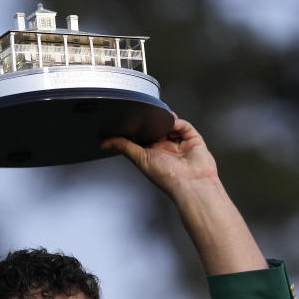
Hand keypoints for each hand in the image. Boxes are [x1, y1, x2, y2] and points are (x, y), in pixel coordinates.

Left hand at [101, 117, 219, 198]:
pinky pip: (185, 126)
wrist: (191, 183)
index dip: (139, 128)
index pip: (144, 137)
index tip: (131, 119)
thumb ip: (124, 147)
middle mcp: (166, 150)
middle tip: (148, 115)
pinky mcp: (193, 140)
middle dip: (153, 121)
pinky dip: (178, 122)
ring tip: (161, 118)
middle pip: (158, 129)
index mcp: (152, 155)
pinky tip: (173, 123)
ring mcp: (180, 145)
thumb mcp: (140, 159)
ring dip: (166, 120)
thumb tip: (105, 142)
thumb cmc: (168, 178)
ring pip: (172, 125)